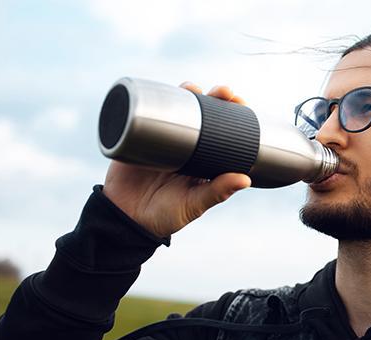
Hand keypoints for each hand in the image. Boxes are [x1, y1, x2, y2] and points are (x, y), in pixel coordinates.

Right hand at [102, 83, 251, 237]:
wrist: (124, 221)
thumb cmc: (164, 216)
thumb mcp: (193, 205)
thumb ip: (216, 192)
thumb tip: (246, 179)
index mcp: (202, 160)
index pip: (221, 131)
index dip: (231, 114)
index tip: (241, 103)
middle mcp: (185, 146)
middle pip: (201, 114)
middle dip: (213, 98)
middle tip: (224, 92)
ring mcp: (161, 141)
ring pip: (175, 110)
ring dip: (185, 93)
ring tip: (193, 88)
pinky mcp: (136, 140)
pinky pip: (143, 117)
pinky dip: (151, 101)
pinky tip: (160, 91)